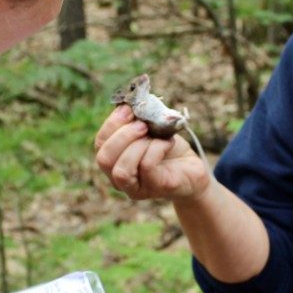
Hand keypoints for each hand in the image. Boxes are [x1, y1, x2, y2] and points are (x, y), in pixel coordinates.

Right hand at [95, 105, 211, 200]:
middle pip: (104, 159)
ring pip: (121, 170)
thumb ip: (135, 119)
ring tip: (151, 134)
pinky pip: (147, 167)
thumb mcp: (149, 129)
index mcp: (113, 161)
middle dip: (122, 136)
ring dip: (136, 145)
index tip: (128, 109)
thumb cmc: (167, 147)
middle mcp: (119, 179)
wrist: (192, 167)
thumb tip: (128, 104)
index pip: (100, 144)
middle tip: (141, 125)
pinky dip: (156, 149)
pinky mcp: (155, 188)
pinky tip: (167, 143)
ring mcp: (136, 188)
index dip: (111, 124)